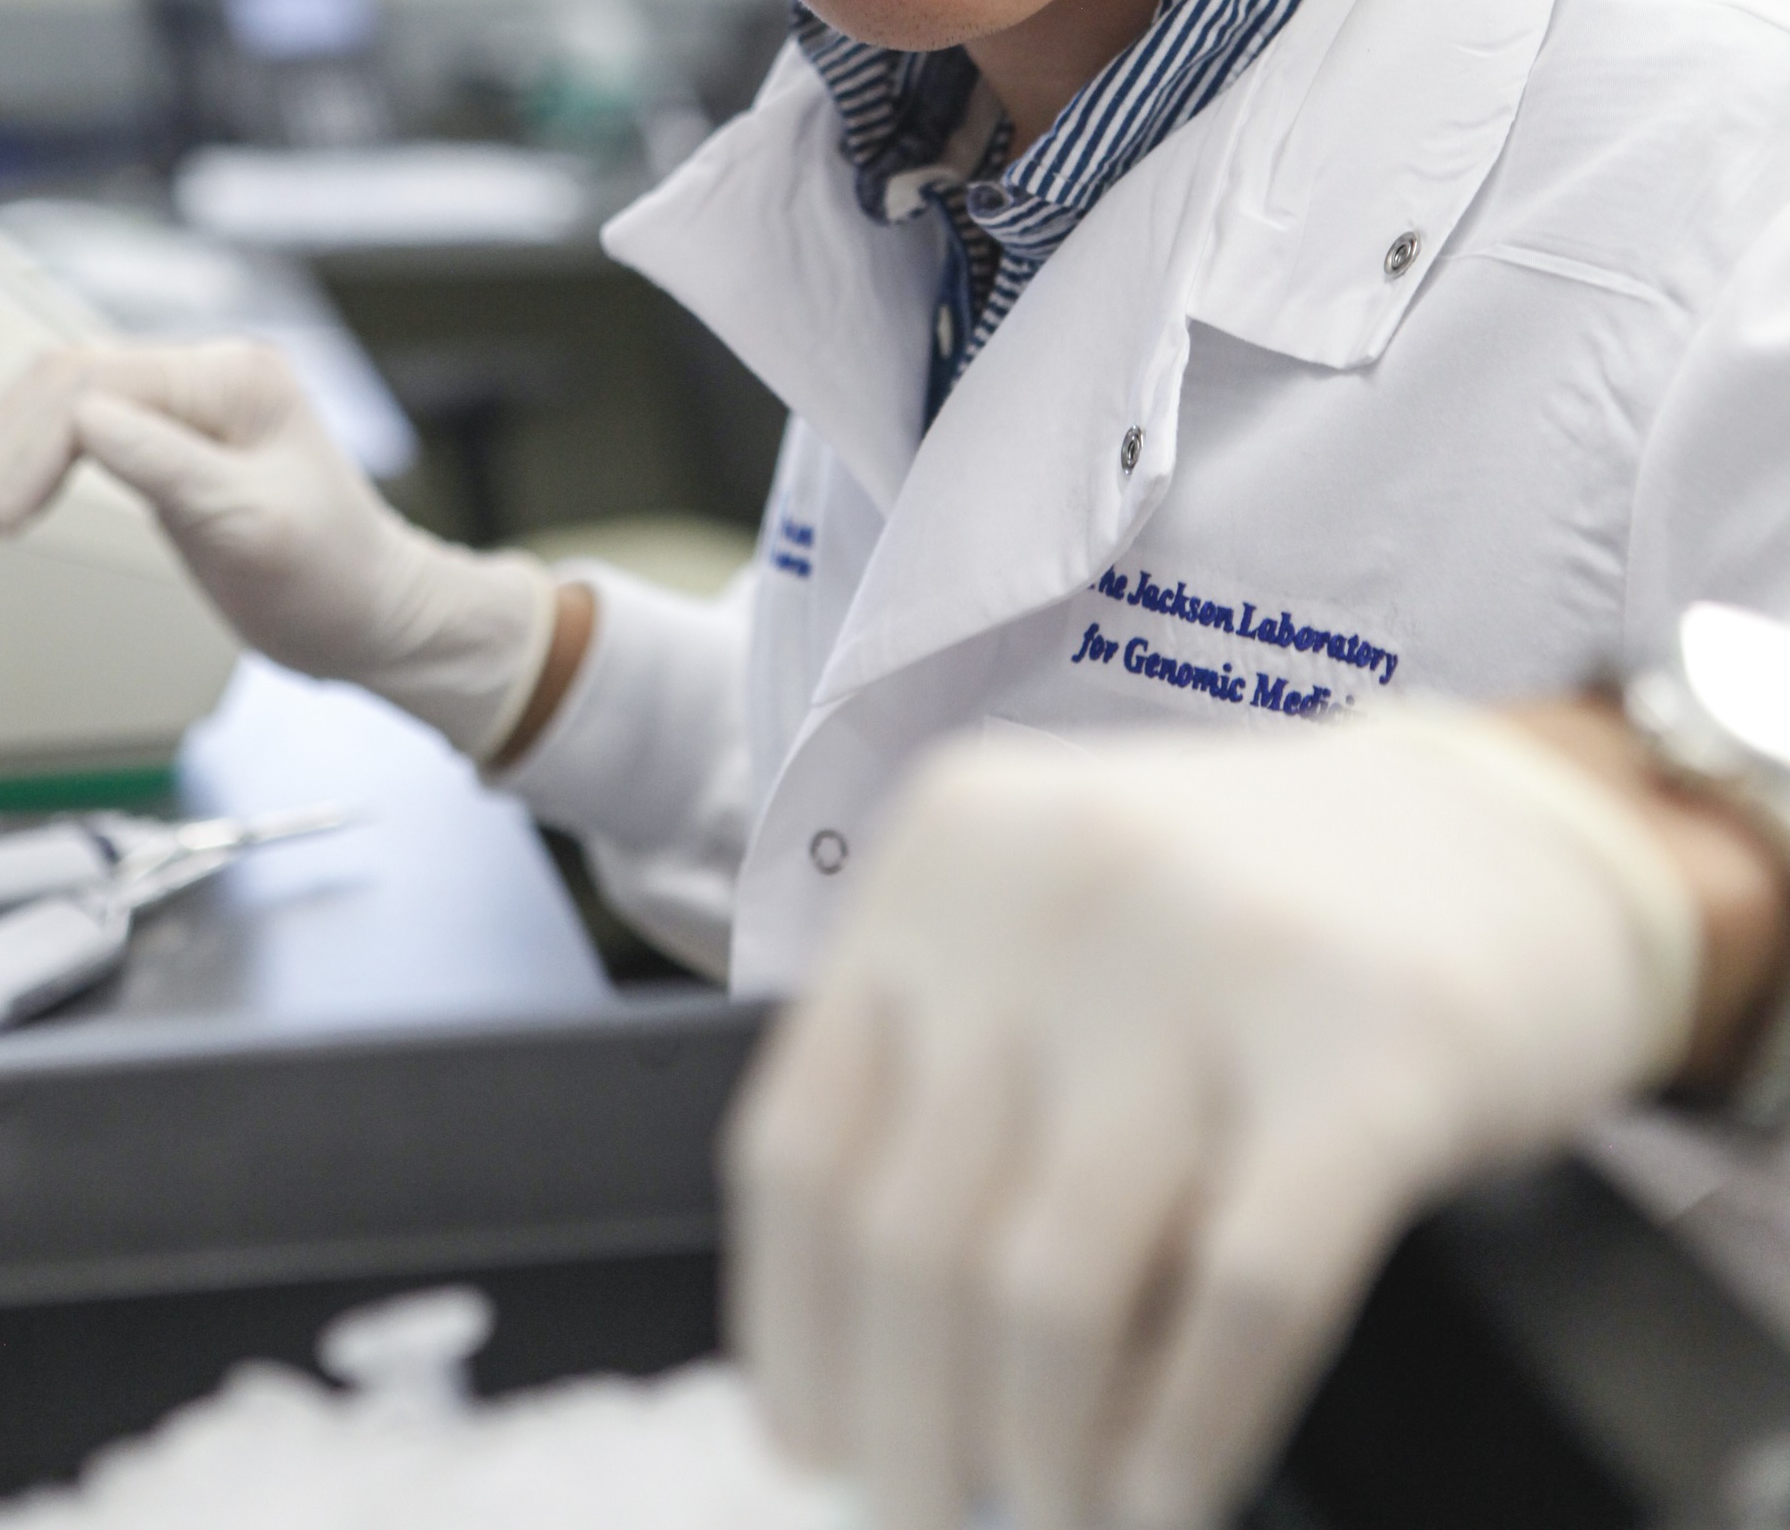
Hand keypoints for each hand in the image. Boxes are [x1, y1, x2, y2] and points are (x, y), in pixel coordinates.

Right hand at [0, 340, 554, 761]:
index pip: (93, 388)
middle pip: (63, 382)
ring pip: (58, 402)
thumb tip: (87, 422)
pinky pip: (76, 433)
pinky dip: (28, 466)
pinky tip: (3, 506)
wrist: (373, 615)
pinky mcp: (169, 443)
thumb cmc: (333, 581)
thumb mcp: (252, 529)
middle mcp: (208, 375)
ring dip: (2, 456)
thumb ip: (169, 467)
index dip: (28, 453)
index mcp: (234, 378)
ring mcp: (186, 406)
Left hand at [726, 711, 1699, 1529]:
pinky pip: (1241, 1303)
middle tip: (929, 1513)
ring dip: (1041, 1461)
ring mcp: (1218, 961)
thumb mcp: (1055, 932)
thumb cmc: (1248, 922)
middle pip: (911, 1238)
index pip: (798, 1144)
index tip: (812, 1443)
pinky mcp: (1375, 1055)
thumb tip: (857, 1375)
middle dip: (908, 1433)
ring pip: (1050, 1294)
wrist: (1508, 839)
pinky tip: (1174, 1495)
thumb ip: (949, 1095)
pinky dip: (1188, 1441)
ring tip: (1064, 1509)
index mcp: (952, 853)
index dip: (793, 1335)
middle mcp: (1060, 888)